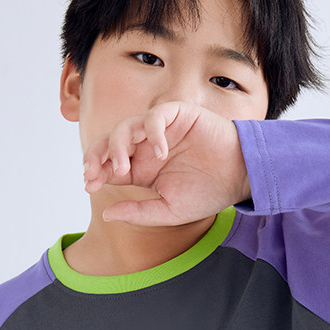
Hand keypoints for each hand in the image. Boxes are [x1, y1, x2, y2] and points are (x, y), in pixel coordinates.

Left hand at [83, 101, 250, 225]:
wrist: (241, 178)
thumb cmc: (208, 194)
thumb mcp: (168, 211)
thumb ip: (138, 213)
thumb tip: (106, 215)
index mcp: (143, 169)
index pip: (109, 166)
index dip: (95, 172)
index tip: (89, 184)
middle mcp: (147, 147)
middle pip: (111, 143)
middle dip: (97, 156)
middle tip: (93, 172)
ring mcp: (162, 130)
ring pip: (127, 127)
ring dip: (118, 145)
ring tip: (122, 167)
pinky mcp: (178, 115)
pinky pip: (155, 116)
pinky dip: (152, 131)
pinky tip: (160, 153)